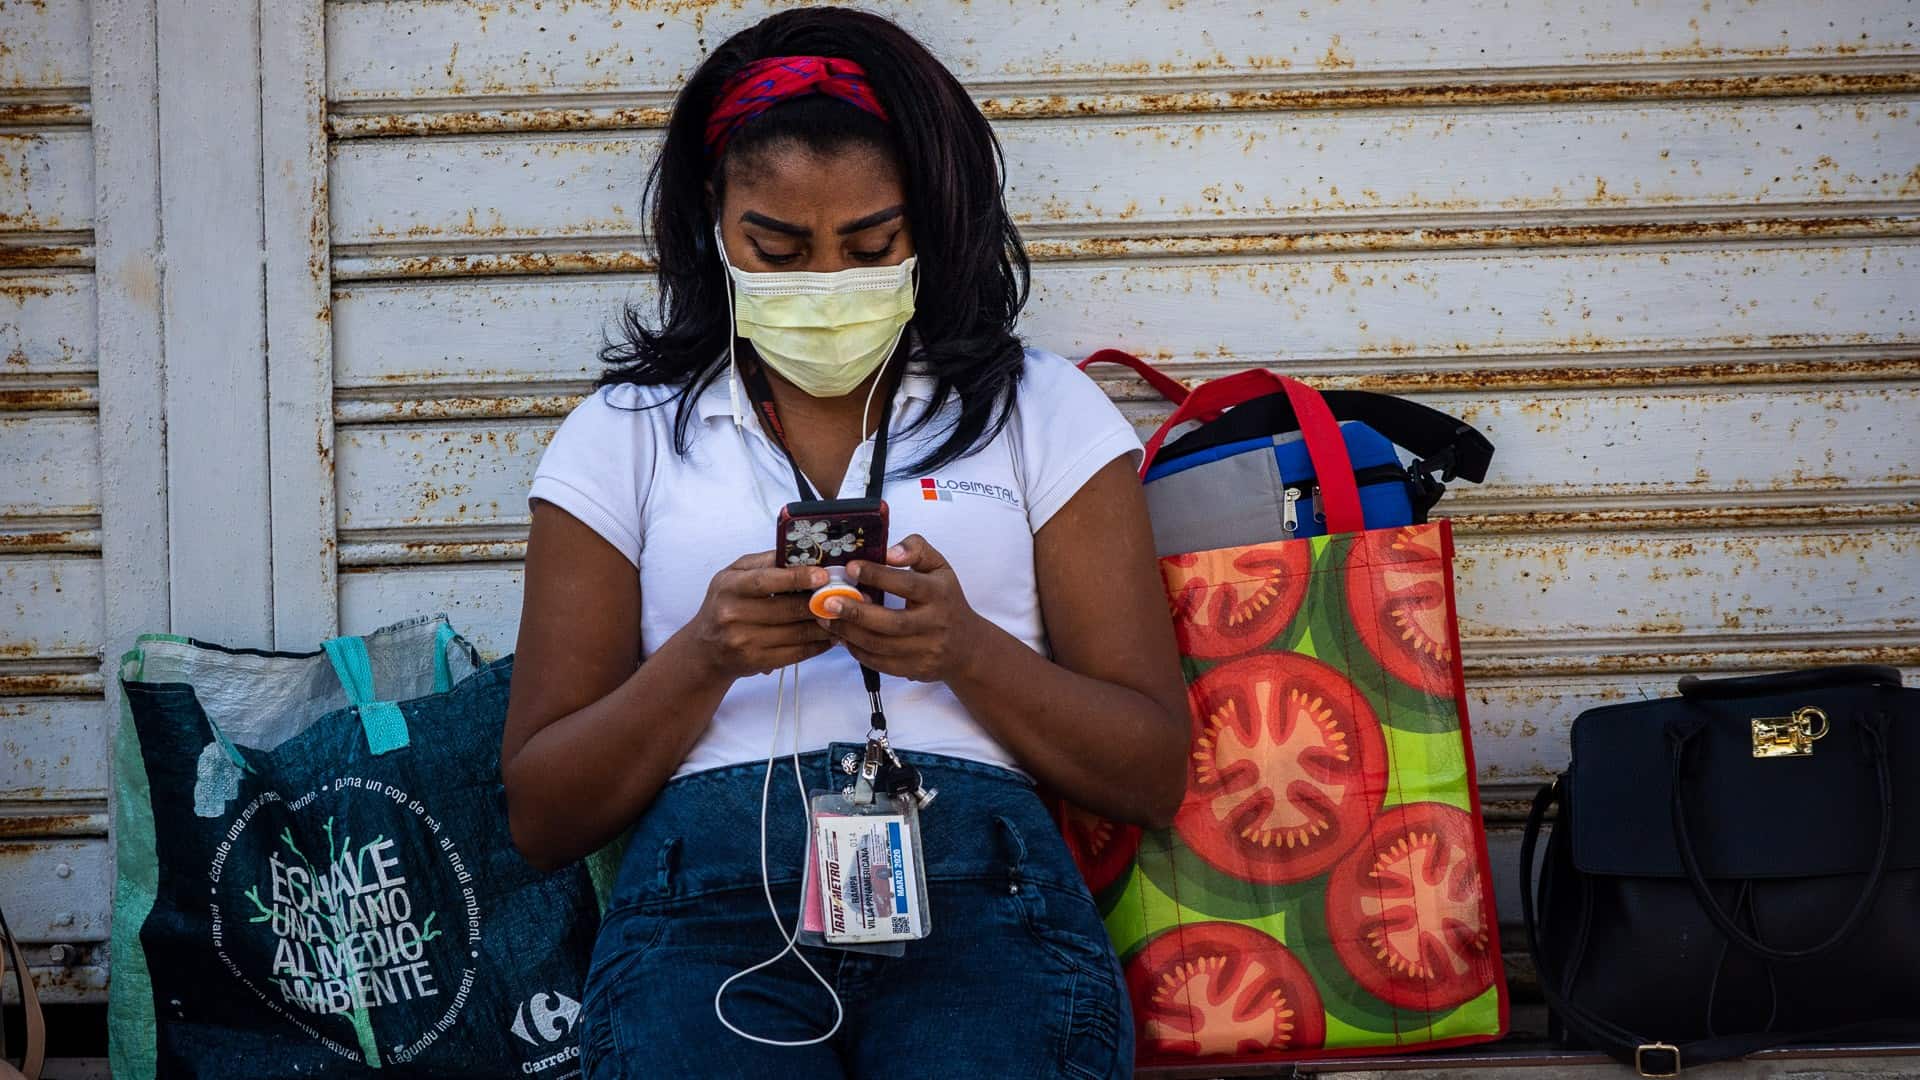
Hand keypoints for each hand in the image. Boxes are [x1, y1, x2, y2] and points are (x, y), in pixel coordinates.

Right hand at [688, 552, 832, 678]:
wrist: (705, 649)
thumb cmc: (725, 603)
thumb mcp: (733, 576)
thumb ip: (763, 562)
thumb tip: (799, 553)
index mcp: (729, 587)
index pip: (766, 581)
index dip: (797, 577)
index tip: (823, 575)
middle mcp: (733, 615)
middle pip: (787, 609)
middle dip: (819, 602)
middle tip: (843, 595)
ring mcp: (744, 642)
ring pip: (796, 633)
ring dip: (824, 625)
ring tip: (842, 615)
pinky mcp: (756, 662)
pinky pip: (795, 653)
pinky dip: (817, 645)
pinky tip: (830, 637)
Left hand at [826, 535, 988, 682]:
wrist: (968, 647)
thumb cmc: (946, 599)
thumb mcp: (939, 568)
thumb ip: (916, 550)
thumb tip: (889, 553)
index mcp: (940, 594)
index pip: (908, 584)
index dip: (878, 575)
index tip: (850, 568)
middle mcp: (936, 623)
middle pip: (892, 622)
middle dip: (857, 612)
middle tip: (829, 601)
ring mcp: (927, 650)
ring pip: (882, 646)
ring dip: (850, 633)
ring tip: (828, 619)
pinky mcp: (917, 669)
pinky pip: (882, 664)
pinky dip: (858, 651)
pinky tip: (844, 637)